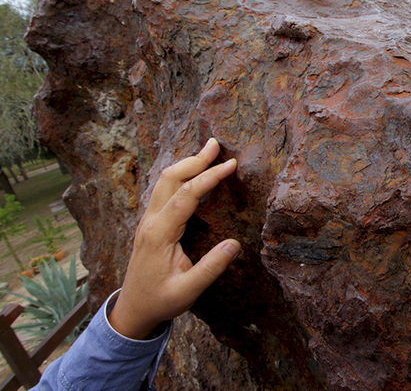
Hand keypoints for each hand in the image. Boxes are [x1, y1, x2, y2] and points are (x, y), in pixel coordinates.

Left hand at [108, 139, 240, 339]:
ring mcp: (148, 220)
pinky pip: (164, 190)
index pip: (186, 195)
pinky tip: (194, 173)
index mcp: (159, 234)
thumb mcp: (187, 292)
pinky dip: (181, 176)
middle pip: (169, 178)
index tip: (230, 165)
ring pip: (164, 181)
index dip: (208, 177)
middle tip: (216, 144)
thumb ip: (210, 269)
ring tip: (208, 152)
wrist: (132, 310)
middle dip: (193, 159)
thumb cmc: (160, 301)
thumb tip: (235, 245)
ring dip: (186, 164)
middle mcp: (150, 221)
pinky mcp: (150, 223)